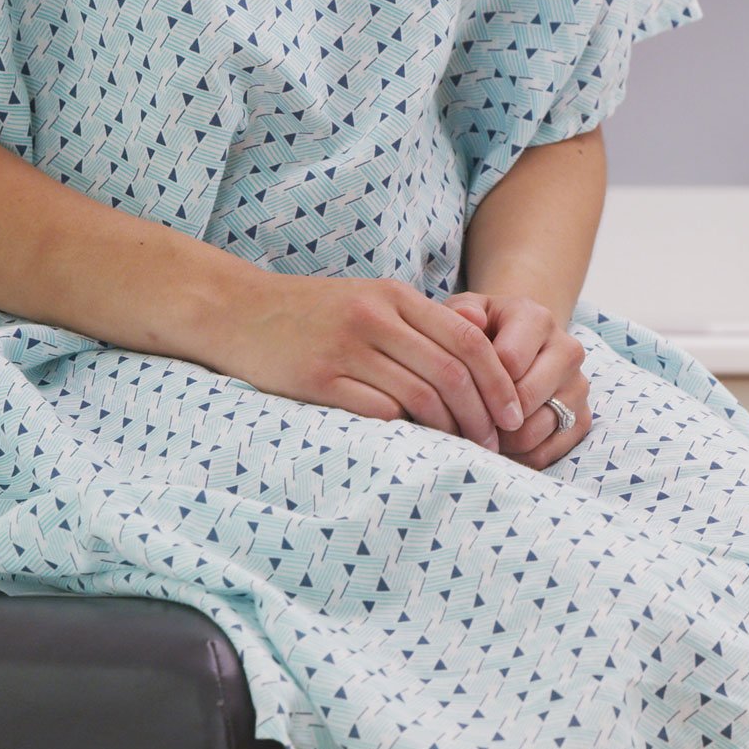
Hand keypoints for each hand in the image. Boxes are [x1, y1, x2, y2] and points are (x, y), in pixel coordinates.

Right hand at [209, 275, 523, 450]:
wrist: (235, 310)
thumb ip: (419, 323)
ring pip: (420, 394)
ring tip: (463, 450)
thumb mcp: (368, 300)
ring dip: (450, 429)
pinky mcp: (318, 379)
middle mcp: (374, 318)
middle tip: (495, 443)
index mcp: (393, 297)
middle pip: (451, 370)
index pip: (467, 339)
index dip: (499, 380)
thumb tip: (480, 354)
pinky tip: (417, 447)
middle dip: (482, 413)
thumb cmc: (310, 313)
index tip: (514, 413)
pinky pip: (377, 410)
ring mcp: (345, 348)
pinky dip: (405, 431)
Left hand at [443, 291, 590, 469]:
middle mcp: (568, 350)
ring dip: (498, 440)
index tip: (458, 390)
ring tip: (478, 431)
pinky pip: (545, 454)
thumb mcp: (467, 312)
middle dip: (488, 415)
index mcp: (538, 319)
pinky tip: (499, 443)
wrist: (520, 344)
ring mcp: (579, 387)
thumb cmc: (485, 330)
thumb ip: (461, 310)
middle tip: (464, 419)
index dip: (478, 383)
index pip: (508, 362)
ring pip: (532, 432)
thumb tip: (468, 318)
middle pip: (524, 400)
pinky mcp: (582, 419)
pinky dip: (516, 457)